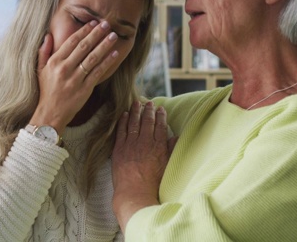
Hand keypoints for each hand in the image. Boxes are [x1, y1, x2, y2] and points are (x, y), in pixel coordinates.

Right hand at [32, 20, 118, 132]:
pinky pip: (98, 73)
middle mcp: (65, 69)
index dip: (83, 31)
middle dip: (96, 34)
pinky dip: (107, 62)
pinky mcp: (85, 89)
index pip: (71, 42)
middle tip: (107, 24)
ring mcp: (75, 79)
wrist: (50, 114)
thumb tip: (48, 35)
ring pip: (92, 58)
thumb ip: (43, 52)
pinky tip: (114, 54)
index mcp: (54, 62)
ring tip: (113, 36)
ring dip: (104, 45)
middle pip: (84, 47)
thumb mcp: (40, 70)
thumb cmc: (46, 91)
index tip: (93, 22)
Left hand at [112, 101, 169, 232]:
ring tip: (137, 103)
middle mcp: (145, 142)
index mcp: (158, 146)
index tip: (161, 109)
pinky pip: (121, 131)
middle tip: (150, 103)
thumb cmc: (153, 184)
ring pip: (133, 122)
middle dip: (149, 110)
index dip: (161, 116)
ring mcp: (131, 144)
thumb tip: (177, 137)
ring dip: (136, 111)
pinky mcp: (119, 149)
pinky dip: (123, 121)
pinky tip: (124, 114)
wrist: (134, 193)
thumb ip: (172, 150)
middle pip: (147, 121)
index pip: (161, 126)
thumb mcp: (168, 166)